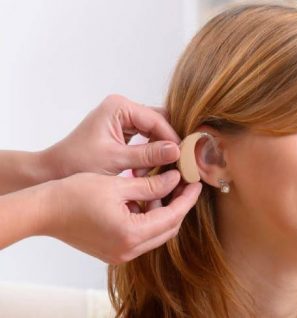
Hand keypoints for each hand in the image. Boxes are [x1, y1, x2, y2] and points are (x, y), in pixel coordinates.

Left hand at [42, 94, 179, 177]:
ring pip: (154, 132)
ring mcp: (122, 119)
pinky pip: (145, 140)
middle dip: (165, 145)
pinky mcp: (122, 132)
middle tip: (174, 165)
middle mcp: (122, 108)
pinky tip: (143, 172)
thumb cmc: (77, 163)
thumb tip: (177, 151)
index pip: (157, 119)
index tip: (182, 158)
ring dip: (156, 152)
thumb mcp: (116, 160)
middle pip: (159, 123)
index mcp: (119, 107)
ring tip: (151, 172)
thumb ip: (148, 155)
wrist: (54, 172)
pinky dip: (147, 156)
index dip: (171, 139)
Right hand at [44, 170, 201, 263]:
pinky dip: (149, 219)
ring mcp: (120, 254)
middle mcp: (128, 250)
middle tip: (185, 184)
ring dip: (164, 212)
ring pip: (156, 234)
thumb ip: (152, 185)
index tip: (196, 183)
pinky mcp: (113, 251)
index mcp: (131, 234)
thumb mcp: (118, 184)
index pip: (172, 217)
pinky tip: (149, 199)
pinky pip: (141, 236)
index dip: (187, 199)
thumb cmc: (75, 194)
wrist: (44, 211)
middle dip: (179, 206)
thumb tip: (176, 180)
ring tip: (167, 187)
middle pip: (167, 229)